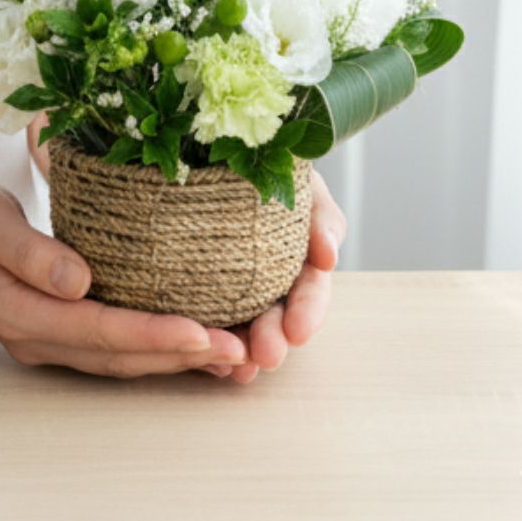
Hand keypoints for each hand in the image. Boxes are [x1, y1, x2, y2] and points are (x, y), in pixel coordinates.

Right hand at [0, 169, 250, 377]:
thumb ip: (30, 251)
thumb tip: (79, 282)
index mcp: (20, 312)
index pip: (99, 330)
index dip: (155, 334)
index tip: (205, 332)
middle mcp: (36, 336)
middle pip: (119, 355)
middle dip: (181, 356)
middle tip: (241, 351)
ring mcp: (44, 336)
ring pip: (119, 358)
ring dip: (174, 359)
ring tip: (231, 355)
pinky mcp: (54, 324)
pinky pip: (112, 344)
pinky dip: (153, 346)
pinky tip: (189, 340)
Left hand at [201, 166, 345, 383]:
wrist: (220, 153)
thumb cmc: (273, 169)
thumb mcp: (306, 188)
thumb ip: (322, 218)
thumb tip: (327, 256)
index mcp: (298, 259)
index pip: (309, 290)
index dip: (307, 311)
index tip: (298, 332)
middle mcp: (268, 280)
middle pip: (274, 316)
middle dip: (272, 338)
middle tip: (266, 355)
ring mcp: (231, 287)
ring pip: (239, 324)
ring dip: (241, 349)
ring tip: (236, 367)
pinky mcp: (194, 287)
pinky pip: (202, 316)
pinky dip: (207, 341)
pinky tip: (205, 357)